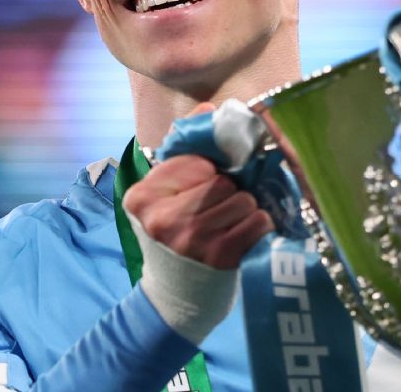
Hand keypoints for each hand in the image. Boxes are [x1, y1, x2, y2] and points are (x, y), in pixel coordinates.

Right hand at [122, 104, 273, 269]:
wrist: (177, 292)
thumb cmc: (174, 232)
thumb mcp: (165, 192)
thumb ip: (184, 148)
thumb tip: (210, 108)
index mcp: (142, 196)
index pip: (195, 161)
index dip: (207, 169)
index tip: (202, 184)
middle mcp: (162, 220)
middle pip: (221, 181)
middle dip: (229, 189)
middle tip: (219, 205)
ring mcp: (192, 241)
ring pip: (243, 200)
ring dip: (245, 208)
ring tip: (231, 220)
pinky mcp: (220, 259)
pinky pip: (258, 222)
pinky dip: (259, 224)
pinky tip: (244, 233)